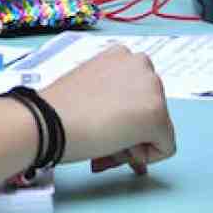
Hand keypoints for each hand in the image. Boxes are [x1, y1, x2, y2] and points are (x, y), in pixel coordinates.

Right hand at [36, 46, 175, 173]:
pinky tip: (116, 150)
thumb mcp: (89, 90)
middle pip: (150, 109)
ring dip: (135, 142)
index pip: (136, 93)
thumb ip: (110, 99)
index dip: (120, 116)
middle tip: (103, 143)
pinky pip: (165, 147)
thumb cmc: (56, 109)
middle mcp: (142, 64)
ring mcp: (153, 89)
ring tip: (105, 147)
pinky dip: (145, 157)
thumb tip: (121, 124)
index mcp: (122, 55)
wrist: (47, 122)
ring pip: (159, 128)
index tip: (99, 126)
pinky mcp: (158, 115)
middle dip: (130, 130)